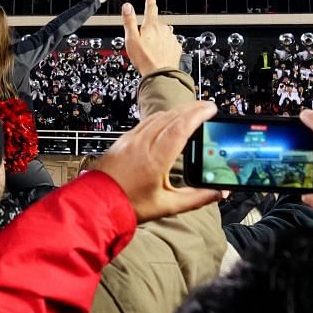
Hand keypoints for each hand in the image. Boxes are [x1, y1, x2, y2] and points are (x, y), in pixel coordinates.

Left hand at [87, 100, 224, 221]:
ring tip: (193, 111)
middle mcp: (142, 144)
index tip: (211, 109)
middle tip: (208, 107)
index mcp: (155, 159)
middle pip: (171, 117)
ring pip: (158, 116)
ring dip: (177, 111)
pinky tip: (169, 120)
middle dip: (192, 108)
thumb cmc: (128, 205)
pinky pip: (146, 121)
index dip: (197, 115)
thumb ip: (195, 198)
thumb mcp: (166, 206)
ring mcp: (131, 140)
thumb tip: (217, 193)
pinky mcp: (123, 140)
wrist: (95, 203)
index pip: (180, 128)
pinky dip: (162, 117)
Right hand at [120, 0, 180, 76]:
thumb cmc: (144, 58)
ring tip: (152, 47)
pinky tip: (160, 52)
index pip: (151, 9)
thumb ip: (129, 21)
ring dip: (159, 36)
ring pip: (164, 33)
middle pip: (157, 23)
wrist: (160, 74)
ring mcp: (171, 38)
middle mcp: (164, 29)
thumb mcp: (131, 39)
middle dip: (152, 27)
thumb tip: (127, 7)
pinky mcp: (176, 48)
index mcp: (151, 25)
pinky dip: (165, 45)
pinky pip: (170, 42)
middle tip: (145, 37)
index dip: (150, 2)